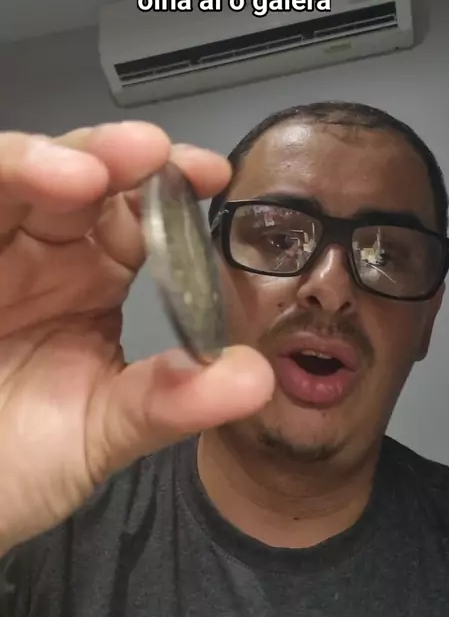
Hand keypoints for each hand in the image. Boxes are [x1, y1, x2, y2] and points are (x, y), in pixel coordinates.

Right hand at [0, 122, 273, 553]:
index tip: (212, 176)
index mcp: (94, 278)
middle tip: (148, 153)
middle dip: (113, 155)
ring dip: (44, 160)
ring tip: (84, 174)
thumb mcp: (102, 433)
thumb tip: (256, 377)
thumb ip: (172, 402)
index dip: (173, 184)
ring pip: (12, 175)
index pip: (139, 211)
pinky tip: (26, 180)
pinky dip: (3, 176)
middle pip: (77, 173)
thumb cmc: (18, 463)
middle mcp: (44, 253)